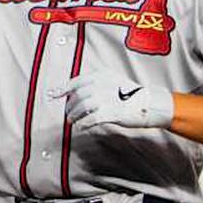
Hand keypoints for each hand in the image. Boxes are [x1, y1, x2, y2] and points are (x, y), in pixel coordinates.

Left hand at [53, 70, 173, 130]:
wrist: (150, 103)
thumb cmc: (131, 95)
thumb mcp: (113, 82)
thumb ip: (95, 86)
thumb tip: (76, 95)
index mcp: (103, 75)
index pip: (77, 81)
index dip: (62, 89)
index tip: (52, 94)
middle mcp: (104, 84)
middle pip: (78, 96)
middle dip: (69, 106)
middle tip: (68, 114)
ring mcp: (109, 98)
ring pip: (82, 107)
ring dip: (75, 115)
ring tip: (72, 121)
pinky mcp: (113, 112)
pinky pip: (92, 118)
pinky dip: (84, 123)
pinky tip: (82, 127)